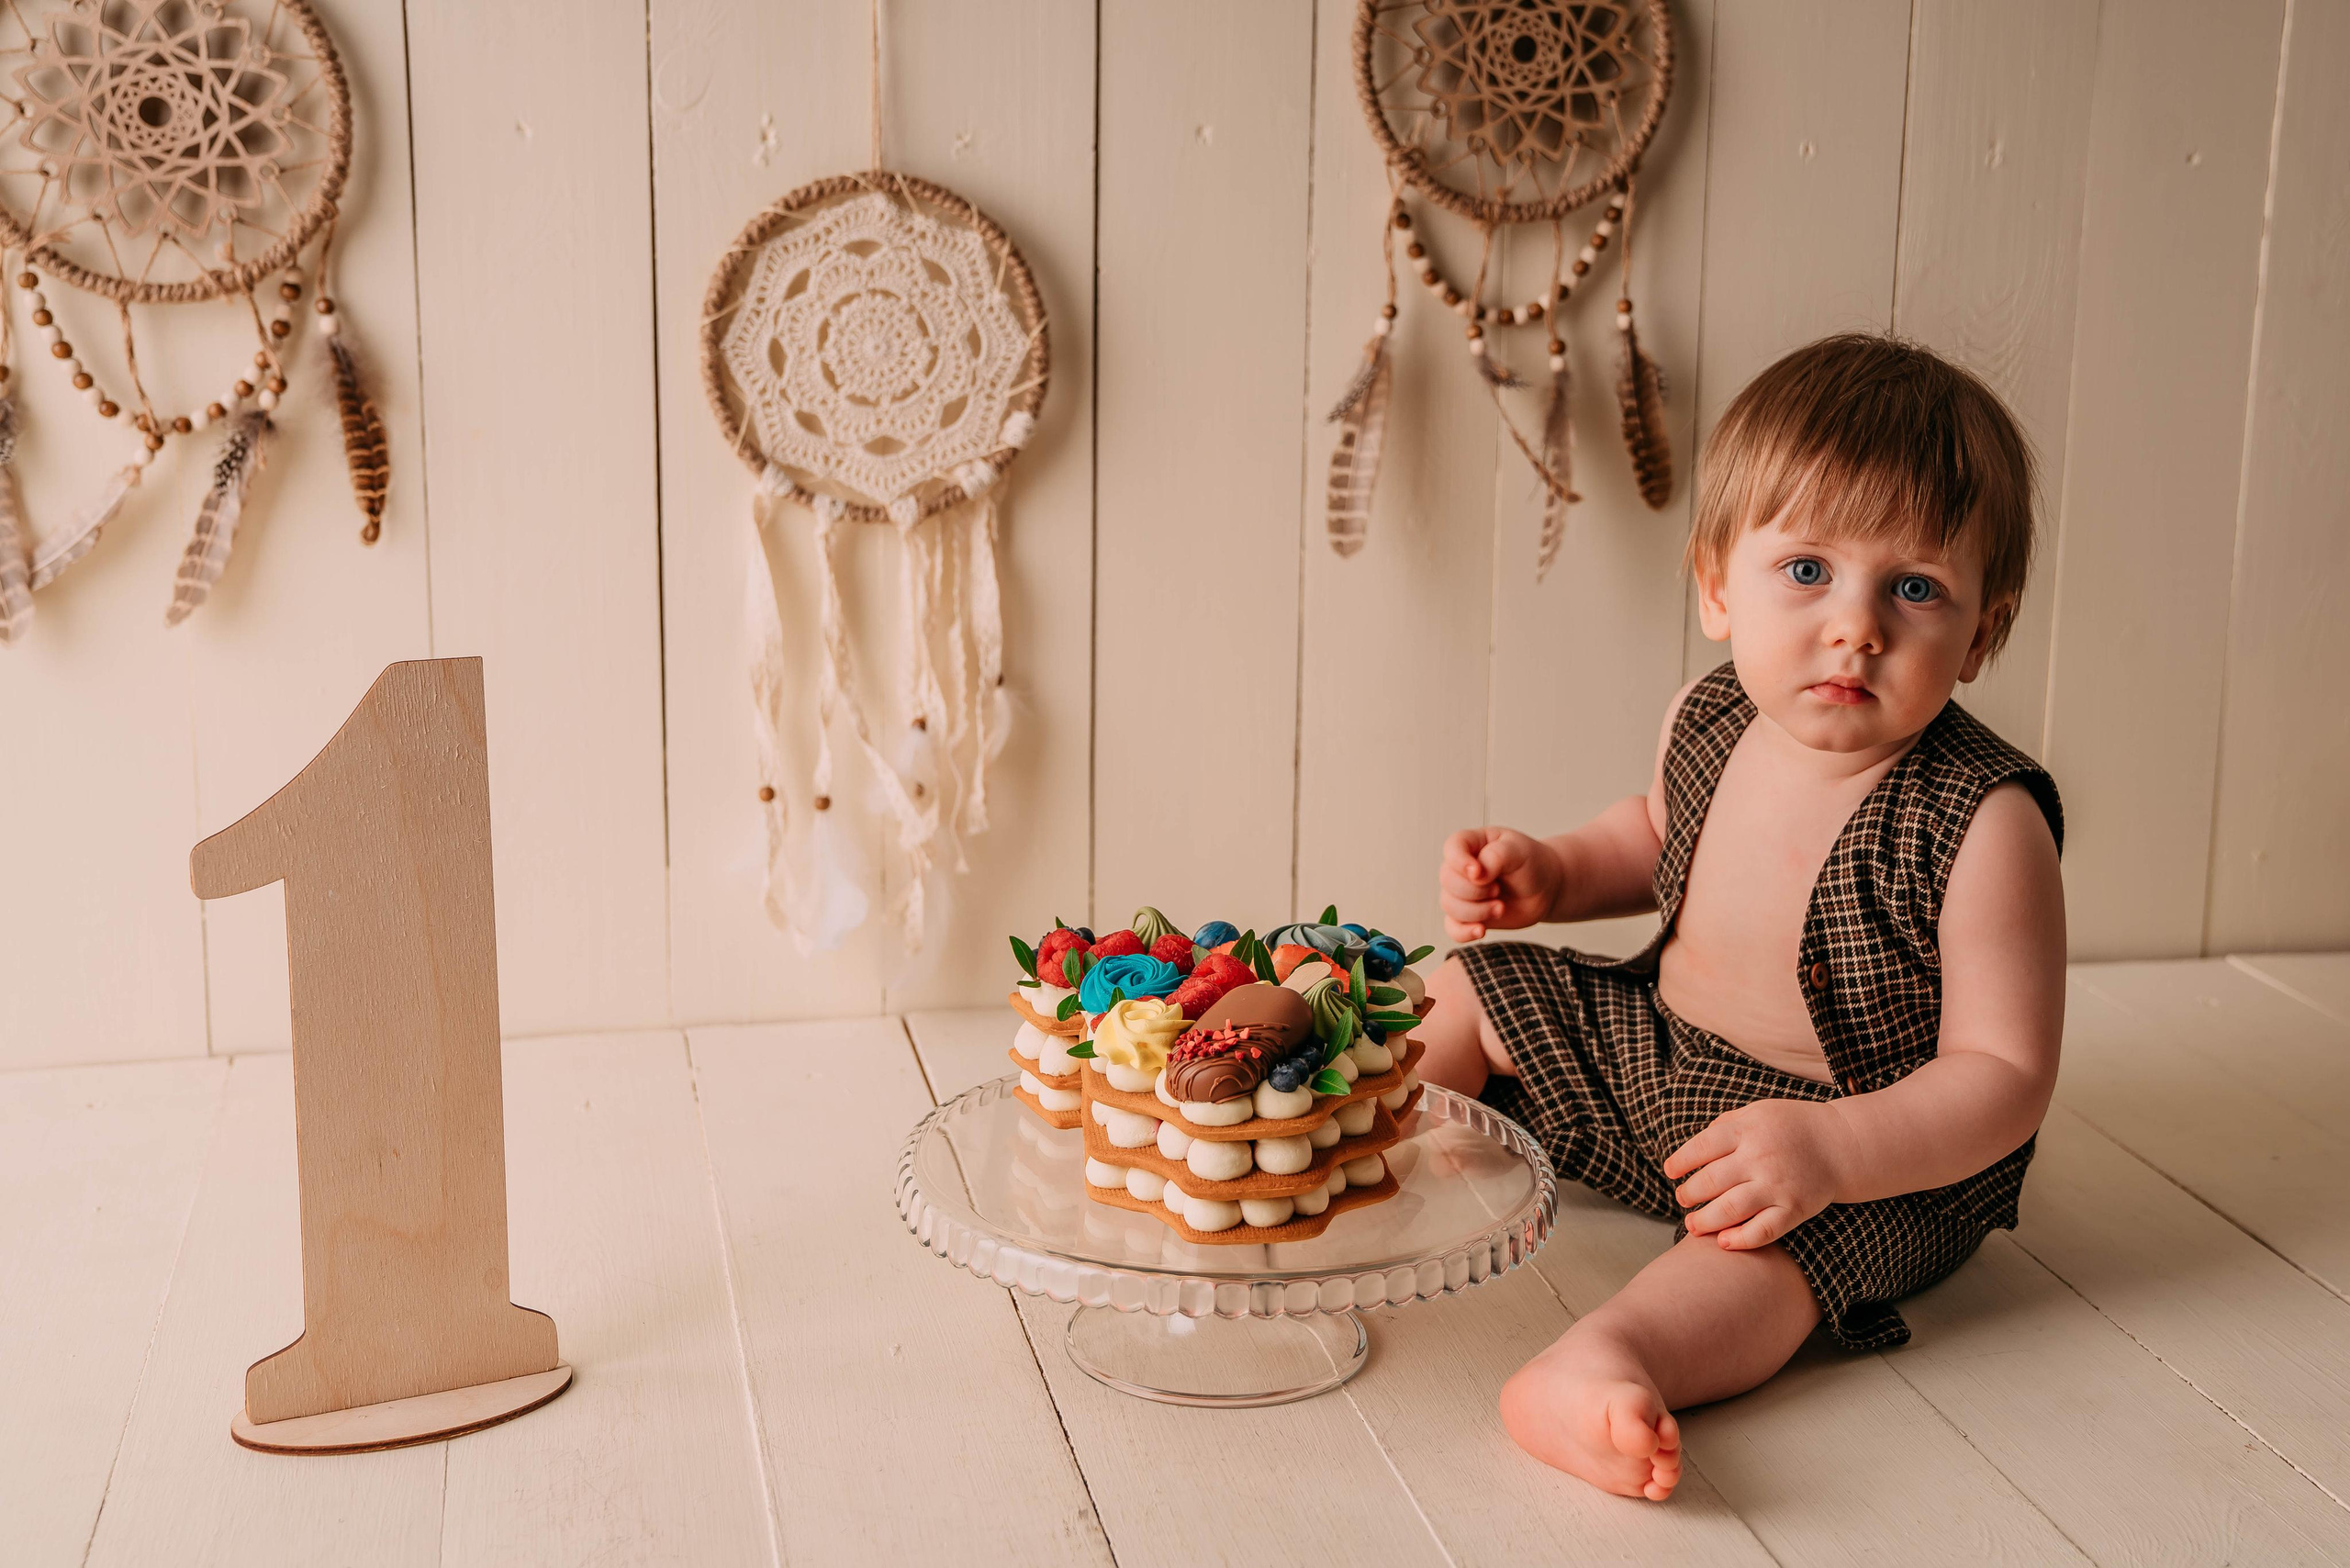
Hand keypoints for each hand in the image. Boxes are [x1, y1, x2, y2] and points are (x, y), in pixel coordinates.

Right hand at [1439, 827, 1560, 941]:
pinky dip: (1464, 932)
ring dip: (1477, 911)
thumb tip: (1475, 876)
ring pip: (1449, 906)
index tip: (1479, 873)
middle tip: (1498, 890)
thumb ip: (1495, 857)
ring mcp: (1462, 893)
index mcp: (1471, 844)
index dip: (1460, 862)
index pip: (1452, 848)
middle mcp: (1460, 868)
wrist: (1544, 888)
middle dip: (1475, 891)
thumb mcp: (1518, 851)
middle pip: (1448, 881)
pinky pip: (1453, 928)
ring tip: (1501, 908)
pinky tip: (1481, 931)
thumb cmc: (1530, 863)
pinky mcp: (1467, 916)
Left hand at [1662, 1099, 1856, 1249]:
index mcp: (1747, 1129)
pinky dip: (1741, 1240)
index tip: (1671, 1172)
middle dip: (1689, 1194)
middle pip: (1711, 1181)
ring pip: (1730, 1208)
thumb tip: (1694, 1148)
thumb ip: (1726, 1125)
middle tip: (1682, 1199)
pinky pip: (1763, 1230)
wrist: (1841, 1143)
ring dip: (1705, 1221)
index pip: (1701, 1147)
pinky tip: (1724, 1243)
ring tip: (1692, 1225)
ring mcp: (1777, 1185)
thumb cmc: (1791, 1127)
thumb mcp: (1758, 1112)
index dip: (1680, 1162)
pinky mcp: (1794, 1208)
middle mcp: (1760, 1157)